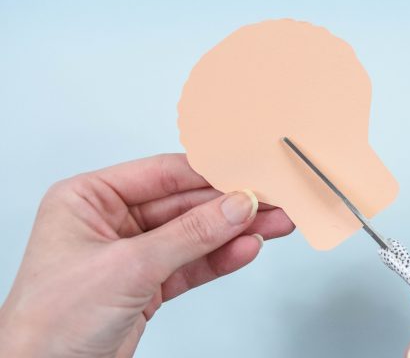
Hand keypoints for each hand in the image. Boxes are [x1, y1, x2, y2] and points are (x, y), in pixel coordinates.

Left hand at [0, 154, 293, 356]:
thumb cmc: (48, 324)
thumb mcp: (126, 267)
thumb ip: (188, 235)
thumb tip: (234, 206)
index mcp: (88, 199)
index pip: (161, 175)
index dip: (208, 173)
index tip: (246, 172)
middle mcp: (110, 222)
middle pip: (183, 205)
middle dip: (229, 206)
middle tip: (269, 200)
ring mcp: (132, 253)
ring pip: (193, 235)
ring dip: (234, 231)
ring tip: (273, 223)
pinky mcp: (148, 283)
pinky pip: (192, 264)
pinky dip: (220, 258)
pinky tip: (246, 248)